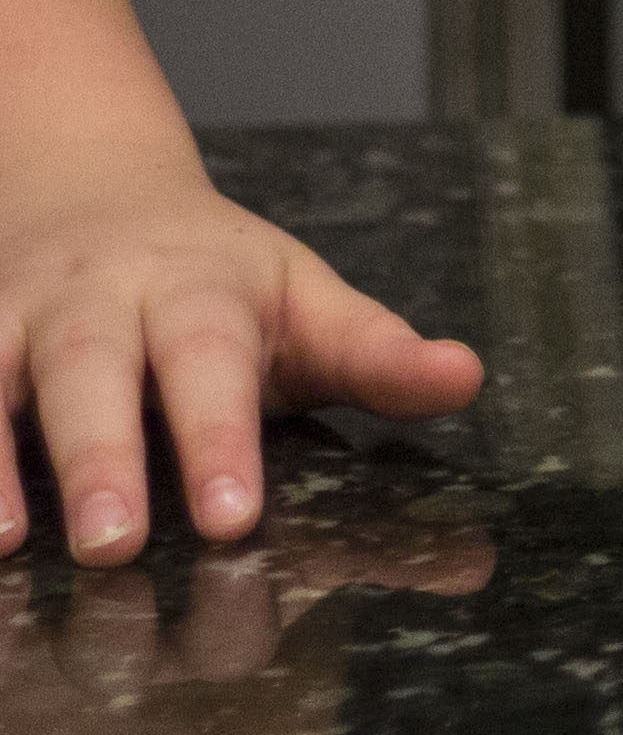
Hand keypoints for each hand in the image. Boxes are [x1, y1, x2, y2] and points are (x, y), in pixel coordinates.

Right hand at [0, 134, 482, 565]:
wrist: (93, 189)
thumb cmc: (220, 279)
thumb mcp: (307, 303)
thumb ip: (379, 355)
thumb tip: (464, 380)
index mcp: (201, 288)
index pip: (214, 361)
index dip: (222, 437)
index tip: (233, 516)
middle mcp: (101, 298)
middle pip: (96, 367)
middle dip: (105, 454)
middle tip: (117, 545)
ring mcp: (17, 318)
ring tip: (5, 543)